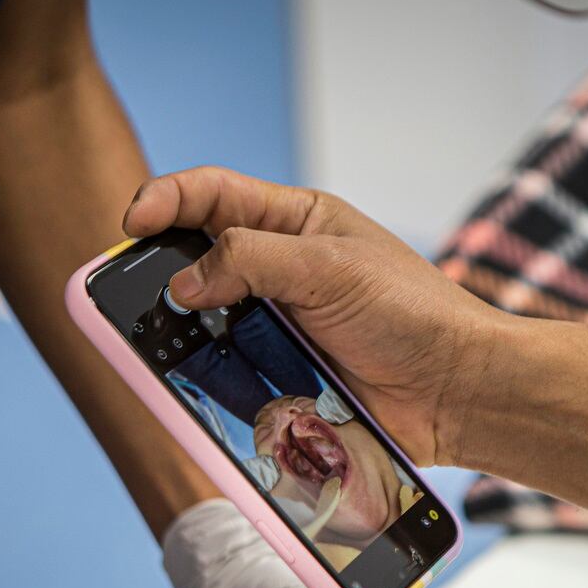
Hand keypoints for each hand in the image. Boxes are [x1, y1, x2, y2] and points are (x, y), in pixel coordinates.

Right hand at [122, 166, 504, 466]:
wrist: (457, 392)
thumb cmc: (412, 314)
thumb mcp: (329, 267)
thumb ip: (251, 260)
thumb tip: (183, 284)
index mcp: (295, 223)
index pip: (213, 195)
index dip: (166, 200)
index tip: (132, 223)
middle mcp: (280, 271)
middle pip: (196, 262)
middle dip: (160, 277)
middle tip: (130, 295)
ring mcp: (278, 327)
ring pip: (206, 326)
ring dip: (181, 338)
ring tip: (156, 349)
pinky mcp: (282, 378)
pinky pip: (229, 377)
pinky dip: (208, 383)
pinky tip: (192, 390)